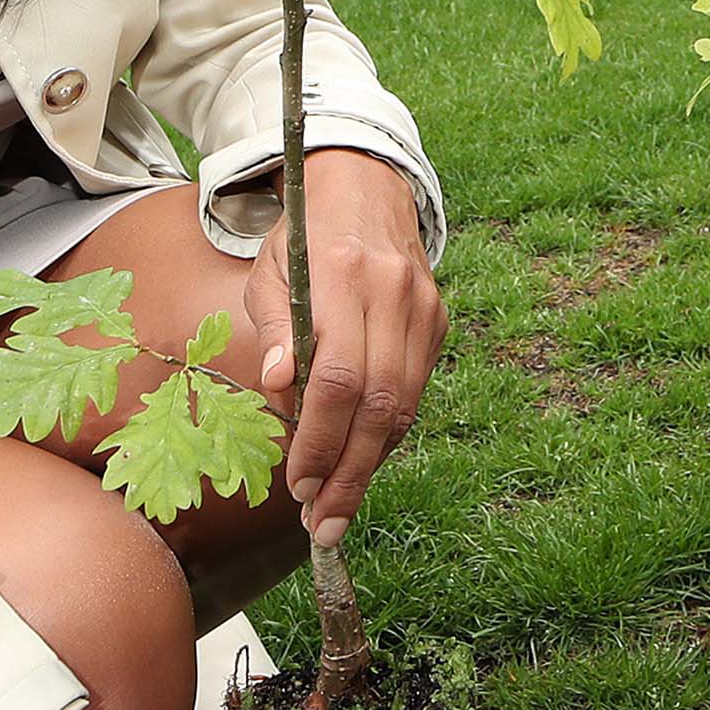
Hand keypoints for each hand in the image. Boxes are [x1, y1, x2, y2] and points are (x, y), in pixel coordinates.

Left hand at [243, 148, 442, 544]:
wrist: (366, 185)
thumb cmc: (306, 236)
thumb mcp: (271, 271)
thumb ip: (275, 329)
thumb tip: (279, 388)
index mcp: (342, 276)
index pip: (338, 378)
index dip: (319, 441)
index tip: (297, 486)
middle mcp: (392, 294)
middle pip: (378, 404)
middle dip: (349, 474)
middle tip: (322, 524)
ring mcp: (423, 308)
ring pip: (404, 405)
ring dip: (370, 464)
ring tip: (336, 507)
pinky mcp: (438, 321)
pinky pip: (414, 391)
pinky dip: (386, 432)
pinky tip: (358, 458)